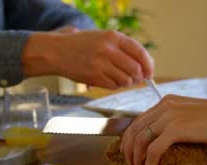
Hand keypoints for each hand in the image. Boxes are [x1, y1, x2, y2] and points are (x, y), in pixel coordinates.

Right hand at [23, 30, 153, 89]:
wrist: (56, 51)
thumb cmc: (81, 45)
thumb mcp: (102, 37)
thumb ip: (122, 48)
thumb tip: (143, 65)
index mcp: (113, 36)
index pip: (140, 52)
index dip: (148, 65)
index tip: (150, 73)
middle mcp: (109, 49)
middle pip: (135, 69)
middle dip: (138, 77)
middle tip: (136, 80)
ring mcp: (101, 63)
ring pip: (126, 80)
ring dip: (126, 83)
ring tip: (119, 79)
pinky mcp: (94, 76)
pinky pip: (114, 86)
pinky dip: (115, 86)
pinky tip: (109, 81)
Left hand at [120, 94, 206, 164]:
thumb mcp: (191, 116)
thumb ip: (177, 123)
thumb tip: (167, 141)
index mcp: (166, 102)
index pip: (138, 120)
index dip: (129, 138)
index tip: (129, 153)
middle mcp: (164, 106)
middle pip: (134, 130)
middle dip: (128, 150)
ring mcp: (169, 116)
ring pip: (140, 140)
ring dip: (136, 158)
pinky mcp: (177, 128)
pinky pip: (154, 148)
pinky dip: (148, 162)